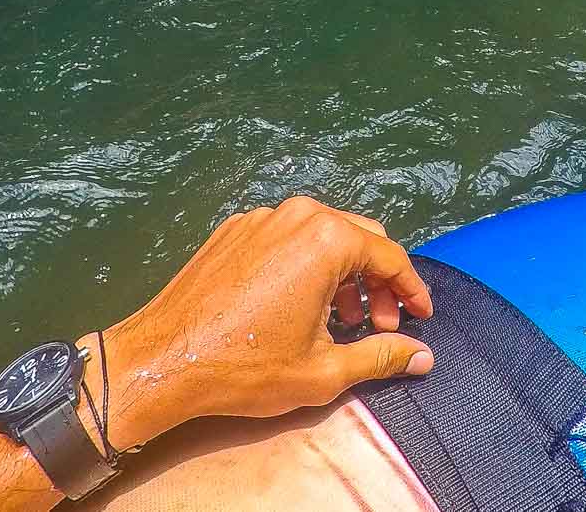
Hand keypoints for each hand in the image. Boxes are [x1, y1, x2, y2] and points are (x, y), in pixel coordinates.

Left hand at [95, 196, 433, 449]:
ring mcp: (261, 218)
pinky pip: (287, 237)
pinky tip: (300, 305)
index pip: (389, 257)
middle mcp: (296, 215)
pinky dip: (307, 265)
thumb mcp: (323, 370)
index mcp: (325, 240)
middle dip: (377, 280)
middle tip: (381, 323)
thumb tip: (422, 355)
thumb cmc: (243, 367)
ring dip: (343, 273)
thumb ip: (381, 355)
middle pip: (359, 237)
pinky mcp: (234, 229)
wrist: (163, 359)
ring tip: (341, 320)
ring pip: (322, 234)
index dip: (411, 290)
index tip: (420, 316)